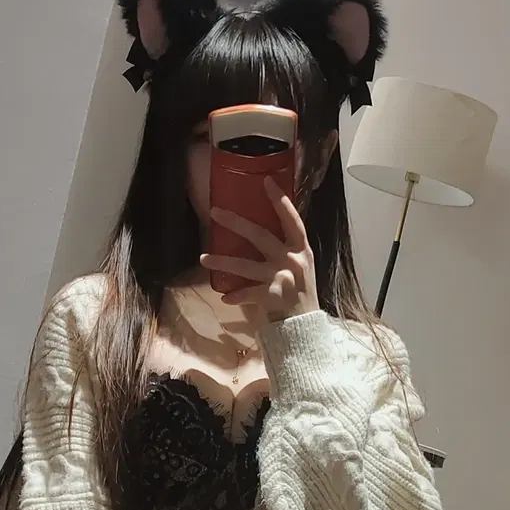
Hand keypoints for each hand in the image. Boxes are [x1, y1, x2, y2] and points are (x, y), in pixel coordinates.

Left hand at [201, 178, 319, 325]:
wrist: (306, 327)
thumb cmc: (300, 295)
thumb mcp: (301, 267)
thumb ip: (286, 250)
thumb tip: (260, 232)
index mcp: (300, 249)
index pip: (292, 219)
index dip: (280, 200)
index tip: (266, 181)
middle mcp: (292, 260)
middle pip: (260, 236)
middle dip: (236, 223)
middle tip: (215, 212)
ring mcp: (282, 278)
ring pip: (245, 265)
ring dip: (222, 261)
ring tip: (203, 259)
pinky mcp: (273, 297)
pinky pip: (247, 293)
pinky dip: (235, 295)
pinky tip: (224, 297)